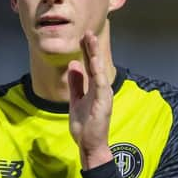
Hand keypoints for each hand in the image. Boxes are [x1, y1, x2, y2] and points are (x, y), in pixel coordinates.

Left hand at [68, 31, 113, 169]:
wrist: (89, 145)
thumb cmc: (85, 126)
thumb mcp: (76, 100)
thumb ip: (76, 83)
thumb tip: (74, 64)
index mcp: (94, 88)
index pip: (90, 65)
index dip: (86, 51)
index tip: (83, 36)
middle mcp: (101, 89)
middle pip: (96, 65)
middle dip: (91, 48)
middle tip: (87, 32)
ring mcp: (103, 96)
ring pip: (99, 71)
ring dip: (95, 56)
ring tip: (91, 41)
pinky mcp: (103, 104)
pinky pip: (100, 86)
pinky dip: (98, 73)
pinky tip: (94, 62)